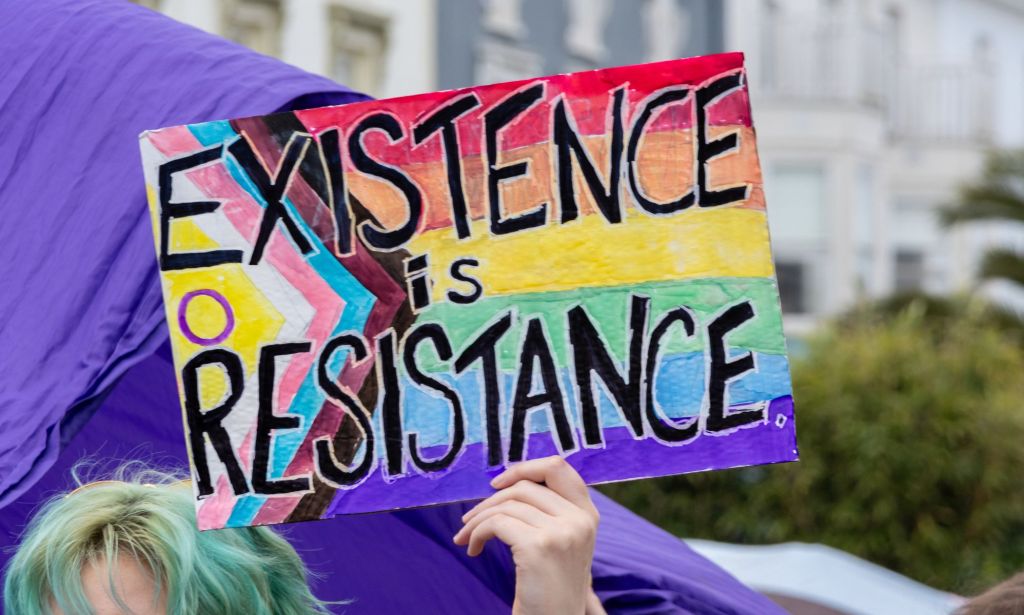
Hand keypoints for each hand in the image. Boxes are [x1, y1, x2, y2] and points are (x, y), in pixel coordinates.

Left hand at [453, 456, 604, 614]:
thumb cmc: (550, 588)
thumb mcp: (562, 543)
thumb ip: (550, 512)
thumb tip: (509, 482)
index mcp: (588, 515)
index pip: (558, 468)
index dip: (524, 468)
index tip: (497, 483)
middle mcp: (580, 520)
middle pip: (525, 486)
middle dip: (490, 500)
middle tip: (469, 520)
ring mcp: (562, 532)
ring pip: (507, 504)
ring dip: (478, 520)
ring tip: (467, 538)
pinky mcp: (539, 547)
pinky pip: (496, 523)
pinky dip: (477, 533)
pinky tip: (473, 549)